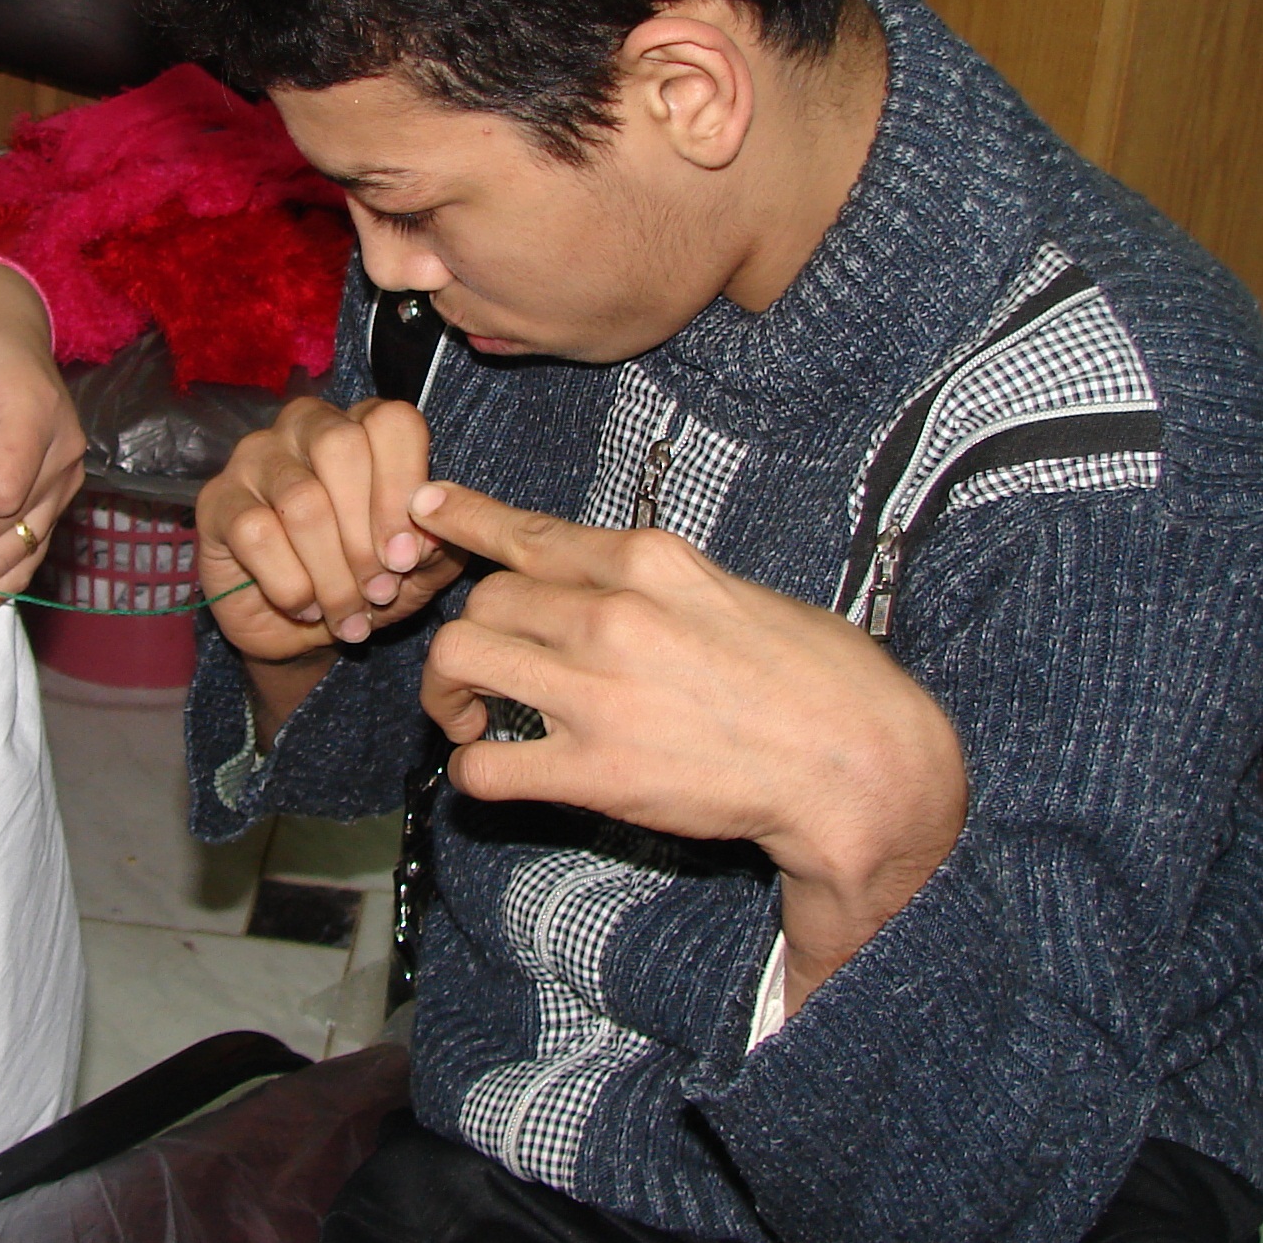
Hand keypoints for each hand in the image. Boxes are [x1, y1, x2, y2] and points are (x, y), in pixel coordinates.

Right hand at [195, 398, 463, 743]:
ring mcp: (254, 458)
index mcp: (361, 426)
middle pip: (341, 448)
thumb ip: (437, 544)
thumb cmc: (362, 581)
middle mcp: (304, 426)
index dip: (403, 488)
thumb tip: (426, 532)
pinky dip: (291, 584)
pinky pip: (257, 534)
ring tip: (348, 613)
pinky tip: (305, 606)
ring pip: (302, 500)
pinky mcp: (217, 500)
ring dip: (333, 573)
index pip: (390, 422)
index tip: (407, 557)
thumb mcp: (416, 569)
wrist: (298, 630)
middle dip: (366, 533)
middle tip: (380, 590)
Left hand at [409, 482, 966, 1011]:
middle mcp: (611, 614)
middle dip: (474, 635)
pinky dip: (470, 770)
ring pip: (459, 661)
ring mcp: (597, 692)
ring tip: (471, 717)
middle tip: (486, 674)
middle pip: (482, 602)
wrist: (860, 765)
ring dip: (449, 694)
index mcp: (647, 560)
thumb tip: (598, 575)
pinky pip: (483, 764)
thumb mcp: (728, 590)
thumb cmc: (814, 676)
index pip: (526, 533)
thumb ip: (653, 579)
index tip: (424, 513)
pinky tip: (493, 771)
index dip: (463, 522)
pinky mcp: (595, 771)